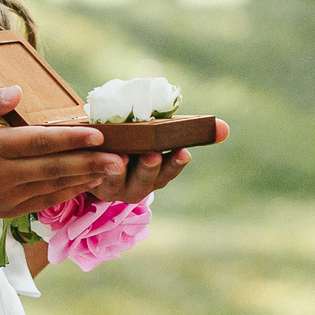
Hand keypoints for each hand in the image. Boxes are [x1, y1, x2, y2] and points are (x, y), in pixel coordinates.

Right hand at [0, 87, 123, 222]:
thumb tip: (16, 92)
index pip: (36, 142)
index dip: (69, 139)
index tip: (97, 134)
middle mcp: (1, 176)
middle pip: (53, 167)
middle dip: (89, 162)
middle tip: (121, 157)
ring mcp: (7, 196)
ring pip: (54, 186)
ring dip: (86, 178)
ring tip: (115, 170)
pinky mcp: (10, 209)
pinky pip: (46, 200)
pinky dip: (69, 191)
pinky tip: (89, 182)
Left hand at [88, 123, 225, 204]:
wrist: (93, 152)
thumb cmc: (133, 141)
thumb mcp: (156, 135)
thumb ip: (187, 132)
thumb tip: (225, 128)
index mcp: (155, 175)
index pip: (168, 172)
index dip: (175, 163)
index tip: (183, 152)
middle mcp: (135, 186)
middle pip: (144, 182)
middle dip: (149, 169)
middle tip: (152, 154)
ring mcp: (111, 186)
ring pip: (116, 182)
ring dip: (119, 171)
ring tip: (121, 159)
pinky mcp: (89, 180)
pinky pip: (91, 175)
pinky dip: (94, 167)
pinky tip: (97, 156)